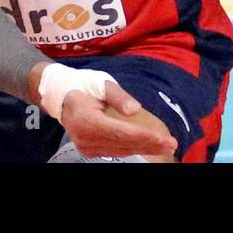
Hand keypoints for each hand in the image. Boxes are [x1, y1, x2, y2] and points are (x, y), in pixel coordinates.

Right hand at [60, 86, 177, 158]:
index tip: (165, 139)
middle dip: (149, 145)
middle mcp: (85, 138)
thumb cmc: (82, 84)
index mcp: (86, 120)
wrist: (60, 95)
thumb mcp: (101, 82)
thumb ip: (118, 96)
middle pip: (122, 144)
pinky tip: (147, 146)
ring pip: (120, 150)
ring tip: (164, 146)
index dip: (144, 137)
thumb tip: (136, 109)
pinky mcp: (88, 149)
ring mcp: (85, 146)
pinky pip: (114, 150)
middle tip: (172, 144)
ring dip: (144, 148)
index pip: (120, 132)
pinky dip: (132, 148)